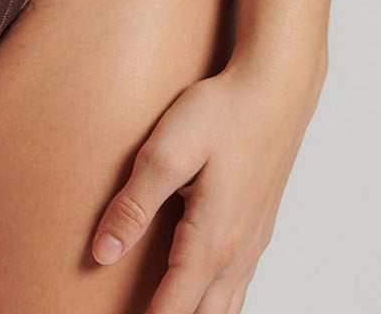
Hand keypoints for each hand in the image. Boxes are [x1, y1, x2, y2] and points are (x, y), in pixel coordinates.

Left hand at [90, 53, 325, 311]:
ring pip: (226, 308)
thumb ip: (134, 203)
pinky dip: (218, 304)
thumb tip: (103, 252)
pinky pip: (239, 287)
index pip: (173, 308)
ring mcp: (253, 244)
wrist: (277, 89)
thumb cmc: (223, 113)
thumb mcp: (167, 151)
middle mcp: (237, 253)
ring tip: (163, 310)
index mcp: (211, 240)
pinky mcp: (258, 230)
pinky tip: (202, 295)